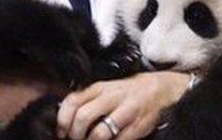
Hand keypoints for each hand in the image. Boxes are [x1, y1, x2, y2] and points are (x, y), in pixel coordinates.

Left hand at [56, 72, 188, 139]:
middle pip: (82, 118)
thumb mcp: (104, 89)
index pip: (72, 101)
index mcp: (98, 88)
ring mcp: (125, 111)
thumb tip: (65, 118)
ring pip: (99, 132)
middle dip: (75, 134)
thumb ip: (86, 100)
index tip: (62, 131)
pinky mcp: (137, 126)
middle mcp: (110, 97)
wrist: (159, 89)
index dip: (62, 120)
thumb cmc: (127, 92)